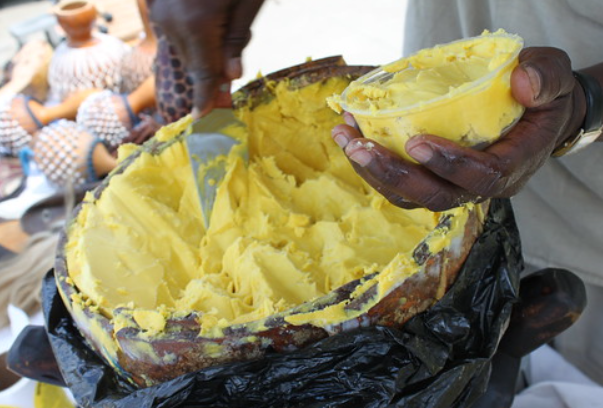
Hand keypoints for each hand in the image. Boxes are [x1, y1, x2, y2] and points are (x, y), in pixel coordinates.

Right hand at [148, 0, 263, 116]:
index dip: (205, 99)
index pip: (203, 74)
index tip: (201, 119)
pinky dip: (196, 34)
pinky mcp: (160, 7)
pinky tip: (211, 13)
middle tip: (239, 42)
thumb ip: (237, 40)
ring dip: (206, 48)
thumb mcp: (248, 3)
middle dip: (217, 65)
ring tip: (225, 18)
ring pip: (186, 50)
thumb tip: (231, 76)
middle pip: (194, 64)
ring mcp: (162, 13)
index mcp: (195, 24)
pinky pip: (180, 34)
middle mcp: (172, 21)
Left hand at [331, 47, 586, 210]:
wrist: (534, 117)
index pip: (483, 177)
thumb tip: (522, 83)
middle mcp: (480, 186)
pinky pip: (399, 184)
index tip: (416, 142)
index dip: (449, 165)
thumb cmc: (542, 98)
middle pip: (436, 196)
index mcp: (514, 166)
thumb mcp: (554, 78)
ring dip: (373, 171)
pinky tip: (352, 136)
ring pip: (410, 196)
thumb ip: (545, 79)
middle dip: (394, 173)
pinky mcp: (432, 180)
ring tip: (346, 138)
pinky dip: (372, 164)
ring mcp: (453, 187)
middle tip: (360, 145)